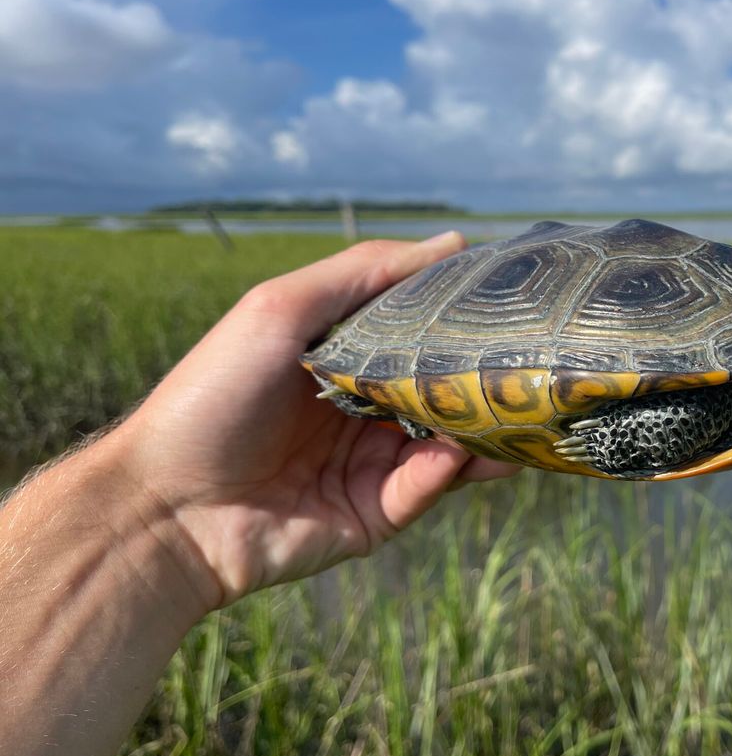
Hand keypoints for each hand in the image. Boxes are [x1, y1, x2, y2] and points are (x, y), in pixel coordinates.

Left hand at [113, 233, 519, 609]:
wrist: (164, 508)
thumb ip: (365, 272)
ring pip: (450, 438)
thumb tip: (453, 242)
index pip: (419, 331)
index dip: (464, 315)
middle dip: (489, 372)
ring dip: (488, 423)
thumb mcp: (282, 309)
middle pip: (443, 386)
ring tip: (533, 403)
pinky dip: (454, 466)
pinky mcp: (378, 514)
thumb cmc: (212, 395)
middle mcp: (363, 408)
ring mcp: (372, 462)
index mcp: (341, 358)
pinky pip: (429, 485)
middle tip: (543, 353)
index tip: (518, 296)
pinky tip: (472, 449)